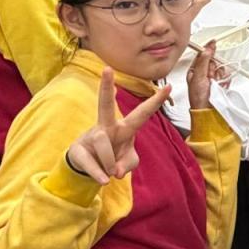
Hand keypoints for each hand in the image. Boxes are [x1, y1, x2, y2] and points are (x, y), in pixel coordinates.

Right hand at [66, 67, 170, 183]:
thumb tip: (115, 171)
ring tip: (110, 172)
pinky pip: (90, 162)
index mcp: (124, 128)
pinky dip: (98, 173)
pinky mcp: (78, 149)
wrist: (88, 169)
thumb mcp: (128, 162)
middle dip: (107, 88)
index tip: (170, 85)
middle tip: (107, 68)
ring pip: (103, 144)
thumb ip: (127, 164)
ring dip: (109, 162)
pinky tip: (103, 180)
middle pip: (106, 105)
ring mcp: (91, 136)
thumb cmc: (113, 158)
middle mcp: (107, 127)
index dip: (155, 101)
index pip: (142, 113)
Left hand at [186, 41, 220, 110]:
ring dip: (219, 74)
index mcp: (194, 70)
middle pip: (212, 61)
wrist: (208, 111)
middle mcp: (203, 73)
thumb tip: (206, 50)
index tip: (212, 43)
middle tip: (210, 75)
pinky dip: (225, 79)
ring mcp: (213, 78)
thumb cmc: (198, 98)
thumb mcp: (198, 77)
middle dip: (213, 67)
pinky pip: (226, 75)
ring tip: (214, 83)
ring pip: (220, 68)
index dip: (207, 49)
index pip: (202, 55)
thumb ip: (202, 62)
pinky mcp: (221, 83)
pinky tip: (220, 85)